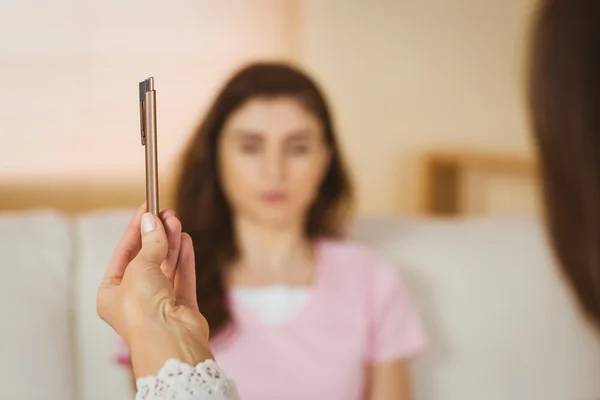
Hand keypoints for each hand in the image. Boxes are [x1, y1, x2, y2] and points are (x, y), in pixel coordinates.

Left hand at [97, 204, 212, 377]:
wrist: (169, 340)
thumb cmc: (142, 310)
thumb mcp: (140, 267)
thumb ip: (150, 243)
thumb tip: (152, 220)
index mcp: (112, 294)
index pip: (123, 254)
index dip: (136, 229)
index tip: (147, 209)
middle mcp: (134, 299)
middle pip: (147, 259)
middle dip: (157, 235)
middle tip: (167, 213)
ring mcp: (159, 304)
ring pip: (166, 266)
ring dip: (171, 243)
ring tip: (177, 221)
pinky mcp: (181, 307)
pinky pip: (183, 278)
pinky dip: (184, 259)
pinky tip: (186, 240)